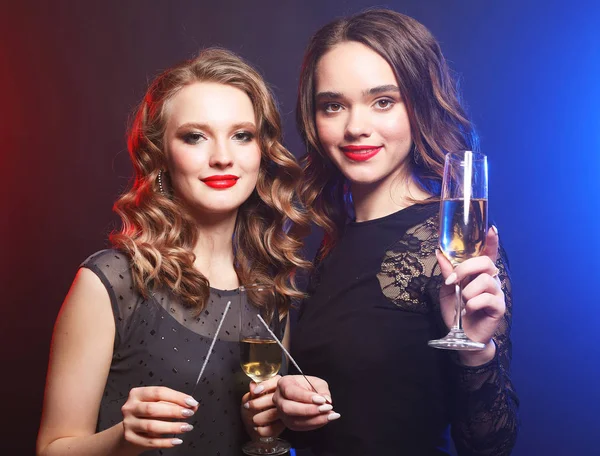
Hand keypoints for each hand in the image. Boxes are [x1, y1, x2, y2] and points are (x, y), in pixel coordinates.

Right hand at [120, 386, 197, 448]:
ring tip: (185, 427)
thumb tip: (193, 405)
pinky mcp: (130, 438)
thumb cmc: (147, 413)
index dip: (177, 397)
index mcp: (137, 394)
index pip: (159, 392)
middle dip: (174, 411)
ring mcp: (129, 423)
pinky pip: (150, 442)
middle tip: (189, 413)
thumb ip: (175, 403)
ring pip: (151, 426)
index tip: (190, 402)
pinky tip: (176, 440)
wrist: (131, 429)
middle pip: (153, 409)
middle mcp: (130, 407)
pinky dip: (165, 442)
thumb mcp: (158, 404)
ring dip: (172, 427)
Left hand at [241, 375, 284, 438]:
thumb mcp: (248, 399)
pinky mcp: (283, 425)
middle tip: (248, 406)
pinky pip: (274, 428)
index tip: (256, 391)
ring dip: (260, 418)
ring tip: (254, 419)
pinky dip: (262, 429)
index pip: (276, 381)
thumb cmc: (251, 410)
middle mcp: (283, 398)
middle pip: (275, 398)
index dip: (266, 385)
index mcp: (276, 387)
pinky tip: (258, 428)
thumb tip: (252, 385)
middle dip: (258, 403)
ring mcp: (285, 412)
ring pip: (275, 414)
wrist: (253, 427)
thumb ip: (251, 393)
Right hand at [273, 375, 339, 430]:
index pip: (291, 391)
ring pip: (294, 420)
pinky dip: (315, 424)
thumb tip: (327, 399)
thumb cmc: (306, 385)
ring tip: (329, 415)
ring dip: (314, 419)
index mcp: (284, 384)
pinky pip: (300, 427)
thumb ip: (322, 389)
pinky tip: (325, 419)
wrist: (302, 392)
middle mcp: (279, 399)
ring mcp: (282, 413)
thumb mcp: (316, 381)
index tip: (321, 399)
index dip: (306, 397)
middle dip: (309, 410)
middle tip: (325, 408)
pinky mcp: (288, 423)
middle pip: (288, 408)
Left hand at [437, 226, 504, 365]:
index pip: (488, 254)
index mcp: (479, 274)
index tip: (491, 229)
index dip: (491, 241)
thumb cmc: (456, 312)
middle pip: (485, 262)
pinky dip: (473, 304)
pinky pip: (487, 298)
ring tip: (463, 302)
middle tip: (453, 281)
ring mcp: (497, 293)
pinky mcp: (499, 307)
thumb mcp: (447, 290)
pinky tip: (468, 311)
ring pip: (486, 280)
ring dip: (467, 291)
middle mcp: (491, 280)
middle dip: (466, 269)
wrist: (462, 337)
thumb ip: (447, 272)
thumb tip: (440, 253)